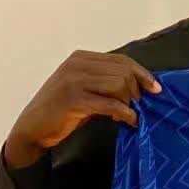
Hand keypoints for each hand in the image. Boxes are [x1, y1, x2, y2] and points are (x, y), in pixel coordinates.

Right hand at [4, 50, 160, 168]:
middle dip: (136, 91)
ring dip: (129, 102)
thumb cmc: (62, 112)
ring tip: (128, 114)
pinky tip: (129, 120)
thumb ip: (106, 83)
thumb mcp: (85, 90)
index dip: (142, 73)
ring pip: (119, 84)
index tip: (156, 88)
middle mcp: (77, 64)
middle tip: (136, 107)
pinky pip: (110, 104)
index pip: (121, 60)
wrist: (32, 130)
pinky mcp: (73, 99)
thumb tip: (140, 87)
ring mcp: (74, 80)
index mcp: (81, 58)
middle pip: (123, 71)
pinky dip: (125, 113)